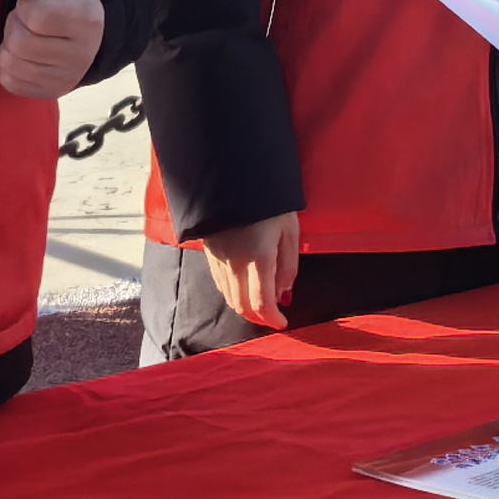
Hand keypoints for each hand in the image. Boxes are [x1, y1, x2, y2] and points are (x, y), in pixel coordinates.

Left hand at [0, 0, 102, 99]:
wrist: (88, 33)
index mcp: (86, 19)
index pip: (36, 17)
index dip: (26, 5)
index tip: (36, 1)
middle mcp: (81, 54)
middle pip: (20, 42)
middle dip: (15, 24)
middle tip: (28, 19)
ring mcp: (66, 79)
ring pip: (11, 63)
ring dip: (9, 44)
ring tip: (27, 35)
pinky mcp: (49, 93)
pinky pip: (9, 81)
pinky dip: (8, 64)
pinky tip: (24, 54)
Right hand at [198, 211, 302, 332]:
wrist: (234, 176)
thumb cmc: (270, 201)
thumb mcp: (289, 230)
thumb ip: (288, 266)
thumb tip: (282, 293)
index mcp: (258, 258)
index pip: (261, 303)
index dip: (272, 319)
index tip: (283, 323)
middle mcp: (235, 263)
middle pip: (242, 305)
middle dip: (258, 317)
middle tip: (273, 316)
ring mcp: (218, 258)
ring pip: (228, 297)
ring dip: (244, 306)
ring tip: (261, 303)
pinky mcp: (209, 252)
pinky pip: (219, 283)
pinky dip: (232, 292)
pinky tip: (243, 287)